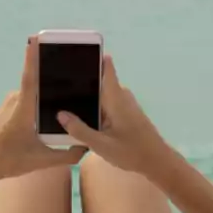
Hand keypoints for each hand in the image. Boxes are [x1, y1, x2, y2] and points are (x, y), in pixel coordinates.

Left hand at [0, 37, 86, 184]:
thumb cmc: (8, 161)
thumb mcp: (40, 161)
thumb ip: (67, 155)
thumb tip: (87, 146)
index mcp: (22, 111)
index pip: (30, 79)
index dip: (33, 58)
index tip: (36, 38)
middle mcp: (16, 101)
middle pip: (38, 81)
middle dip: (55, 73)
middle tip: (77, 66)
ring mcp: (12, 101)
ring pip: (35, 91)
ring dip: (49, 89)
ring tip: (72, 88)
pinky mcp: (10, 105)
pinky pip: (29, 97)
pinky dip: (41, 98)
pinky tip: (54, 105)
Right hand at [56, 56, 170, 175]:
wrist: (156, 161)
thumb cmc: (131, 152)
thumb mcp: (101, 145)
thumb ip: (80, 130)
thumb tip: (60, 114)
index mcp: (116, 98)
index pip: (106, 67)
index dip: (93, 56)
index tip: (75, 51)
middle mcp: (121, 96)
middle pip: (99, 81)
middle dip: (80, 80)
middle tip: (55, 81)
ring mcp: (124, 104)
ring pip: (101, 94)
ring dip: (86, 96)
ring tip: (62, 98)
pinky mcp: (125, 113)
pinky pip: (106, 103)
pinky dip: (94, 106)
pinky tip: (79, 115)